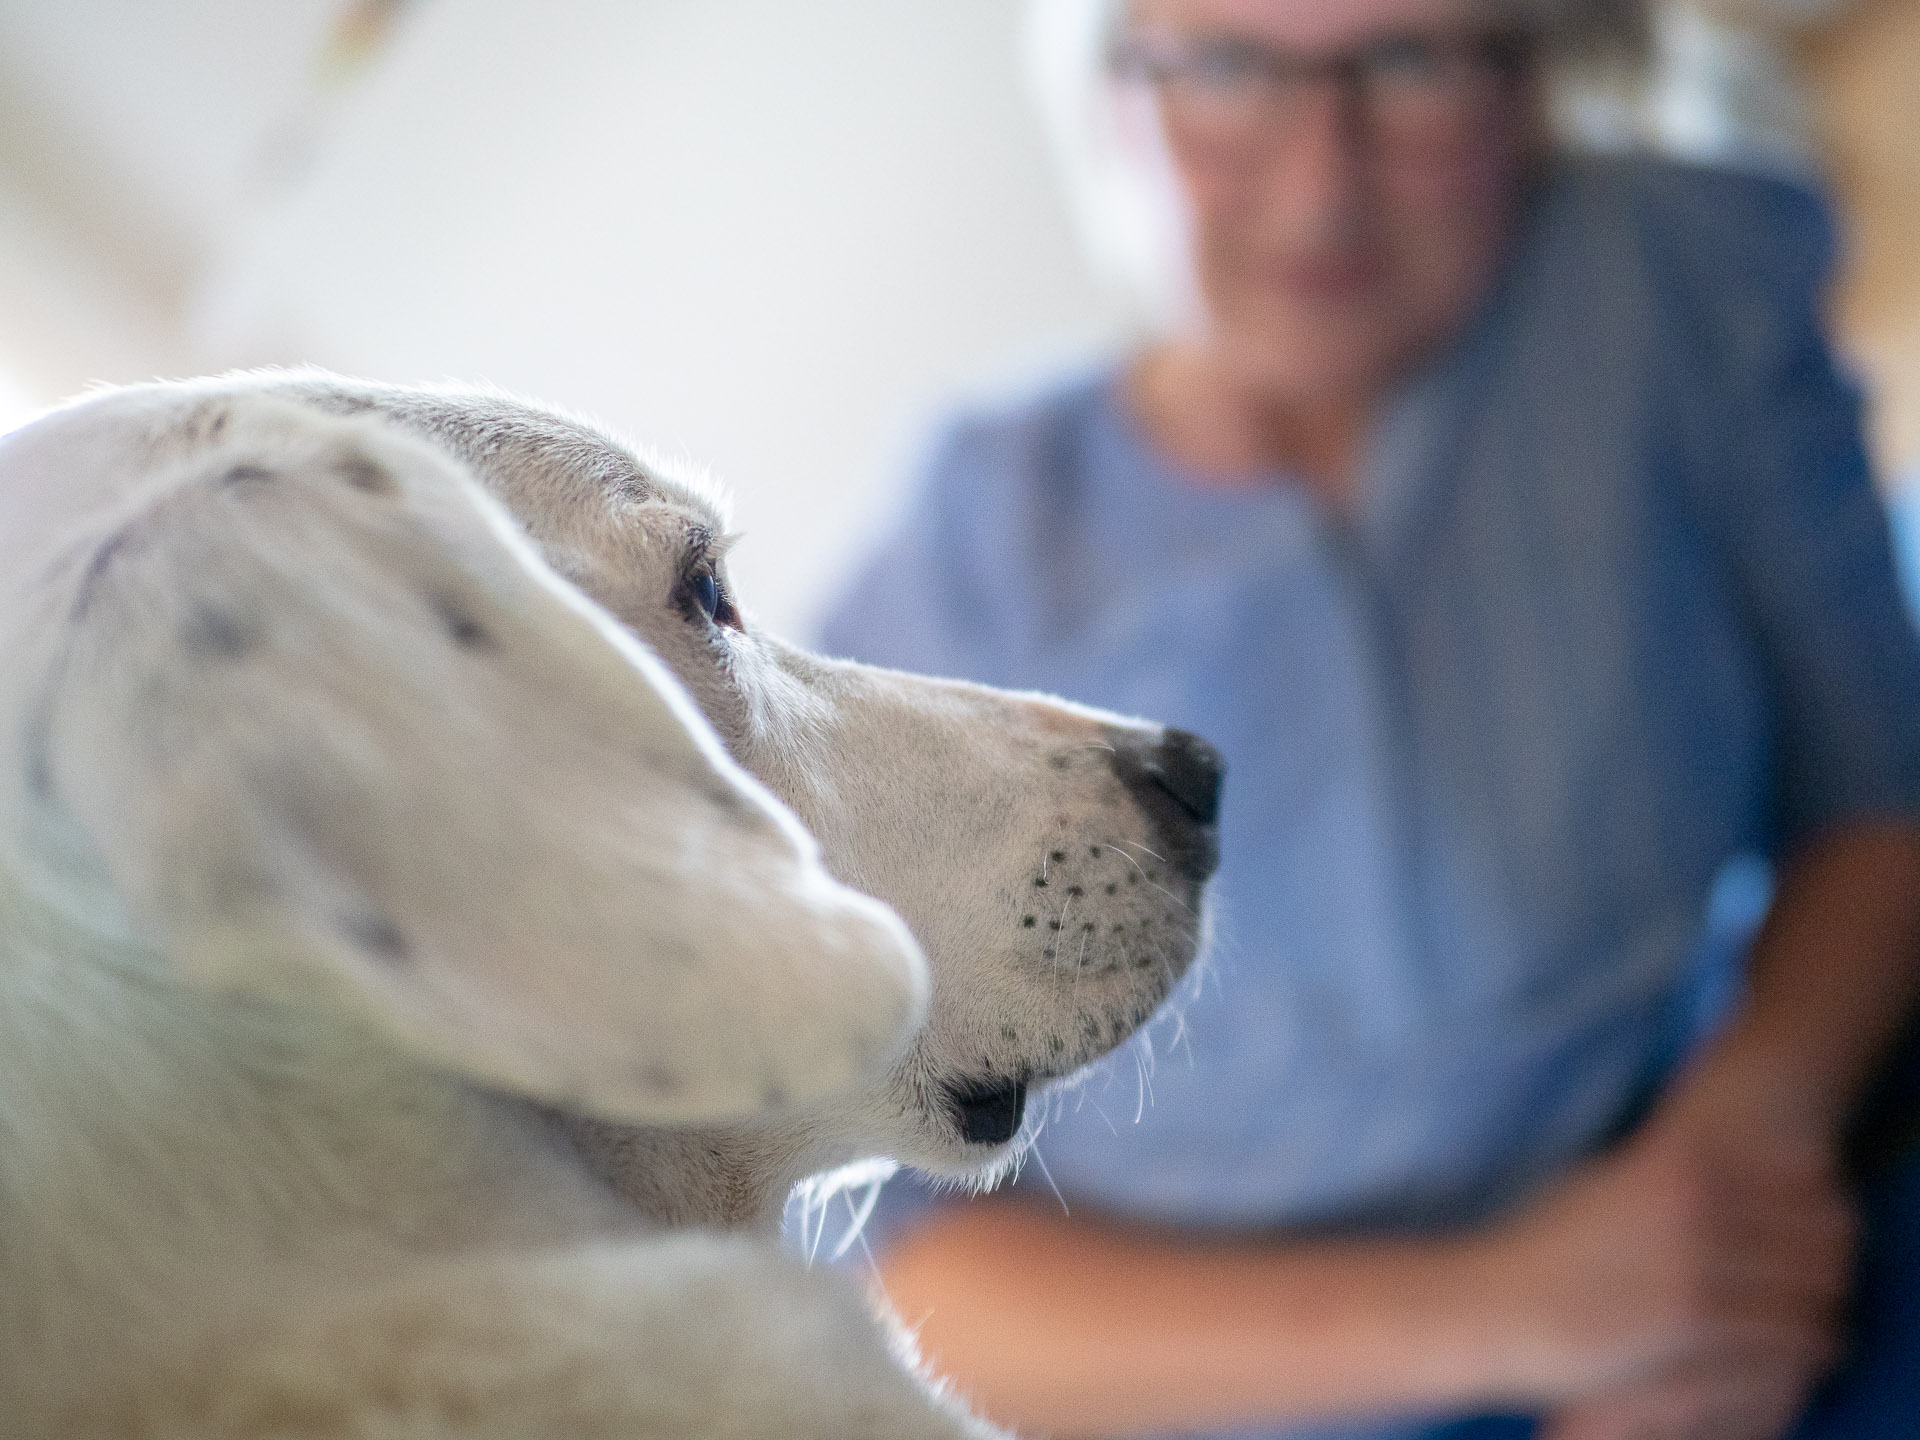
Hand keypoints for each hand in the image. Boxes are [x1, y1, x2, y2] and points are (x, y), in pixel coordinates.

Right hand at [1474, 1049, 1856, 1428]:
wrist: (1498, 1305)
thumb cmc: (1545, 1248)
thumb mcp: (1611, 1185)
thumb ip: (1671, 1175)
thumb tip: (1719, 1170)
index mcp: (1682, 1165)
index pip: (1808, 1187)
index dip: (1821, 1219)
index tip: (1807, 1242)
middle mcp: (1699, 1208)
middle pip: (1823, 1239)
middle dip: (1827, 1269)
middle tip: (1805, 1291)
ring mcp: (1699, 1267)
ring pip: (1814, 1293)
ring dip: (1817, 1313)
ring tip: (1797, 1327)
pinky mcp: (1695, 1325)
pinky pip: (1788, 1342)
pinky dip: (1798, 1353)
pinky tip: (1778, 1357)